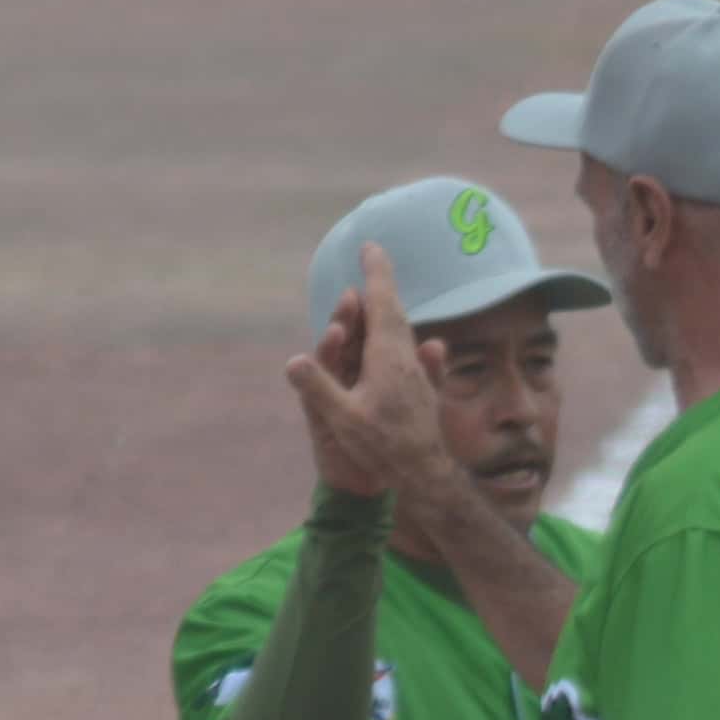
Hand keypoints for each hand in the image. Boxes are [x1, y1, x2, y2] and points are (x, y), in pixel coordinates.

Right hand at [286, 253, 473, 518]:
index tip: (370, 247)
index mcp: (387, 357)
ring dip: (389, 308)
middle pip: (393, 310)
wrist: (425, 473)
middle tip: (372, 258)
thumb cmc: (383, 447)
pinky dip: (401, 335)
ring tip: (379, 294)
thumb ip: (318, 387)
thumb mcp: (343, 419)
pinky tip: (414, 341)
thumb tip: (294, 360)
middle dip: (381, 282)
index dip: (375, 273)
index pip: (381, 303)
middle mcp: (405, 357)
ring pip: (403, 330)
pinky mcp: (422, 388)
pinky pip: (411, 350)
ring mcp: (416, 372)